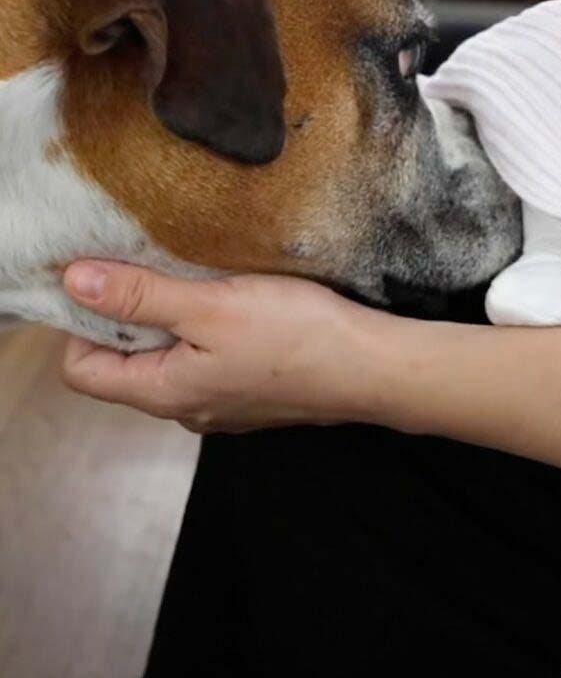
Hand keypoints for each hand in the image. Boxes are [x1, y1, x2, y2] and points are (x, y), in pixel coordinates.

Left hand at [60, 261, 385, 432]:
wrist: (371, 367)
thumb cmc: (294, 335)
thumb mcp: (212, 305)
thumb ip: (141, 295)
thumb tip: (72, 280)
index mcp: (164, 393)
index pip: (80, 369)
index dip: (82, 323)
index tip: (110, 279)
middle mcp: (187, 409)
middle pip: (128, 365)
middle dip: (132, 317)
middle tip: (157, 268)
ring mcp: (225, 406)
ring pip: (173, 362)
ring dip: (176, 322)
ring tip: (203, 282)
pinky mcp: (257, 395)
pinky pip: (212, 364)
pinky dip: (212, 333)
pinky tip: (243, 305)